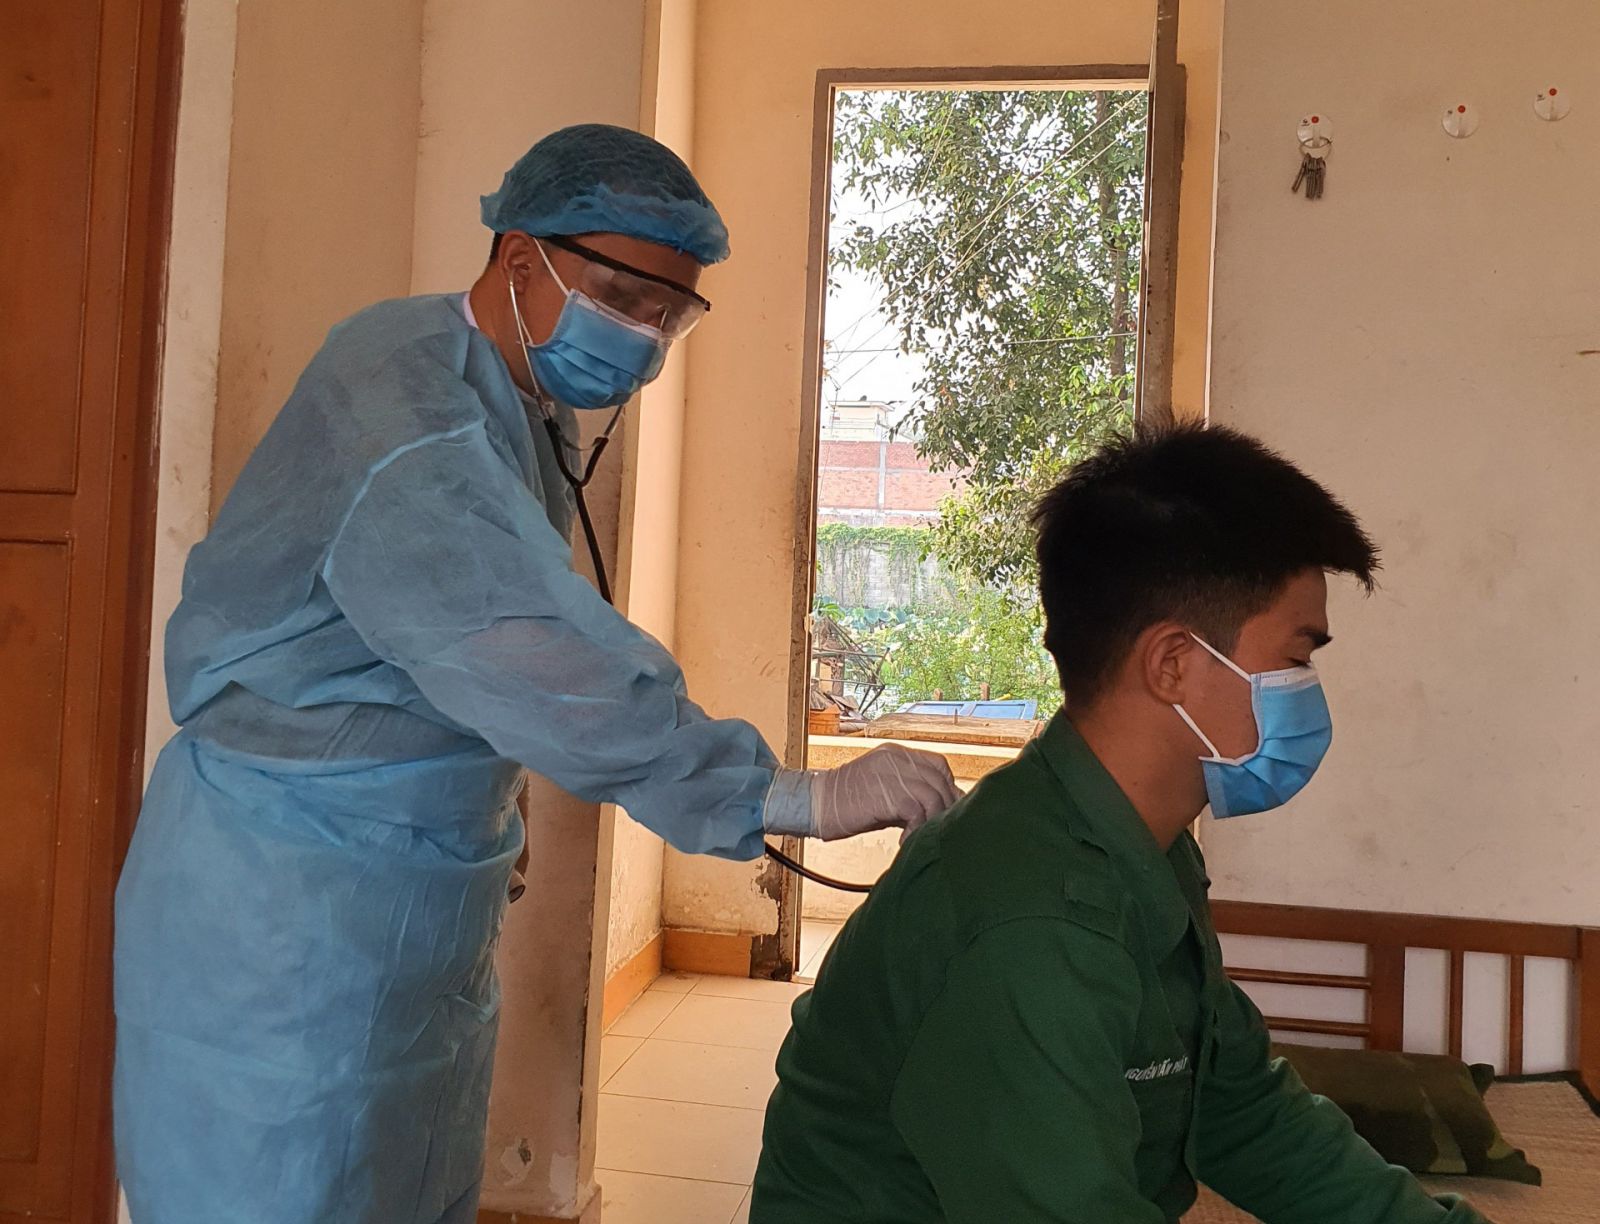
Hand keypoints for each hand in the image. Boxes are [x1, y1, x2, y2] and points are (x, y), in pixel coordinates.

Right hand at [811, 745, 958, 840]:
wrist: (814, 804)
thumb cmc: (846, 804)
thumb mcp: (882, 791)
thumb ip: (909, 794)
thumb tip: (939, 810)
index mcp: (895, 754)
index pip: (938, 764)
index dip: (946, 788)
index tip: (943, 810)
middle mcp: (896, 758)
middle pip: (940, 780)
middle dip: (944, 807)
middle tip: (935, 829)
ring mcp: (891, 773)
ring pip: (933, 795)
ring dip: (931, 821)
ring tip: (916, 835)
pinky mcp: (886, 793)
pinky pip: (917, 811)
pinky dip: (916, 829)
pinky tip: (903, 840)